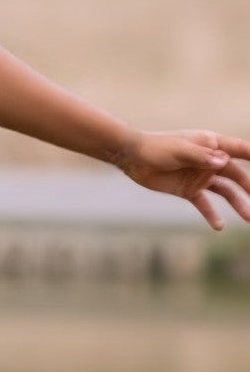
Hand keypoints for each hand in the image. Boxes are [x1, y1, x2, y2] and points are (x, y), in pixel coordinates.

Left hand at [115, 130, 249, 229]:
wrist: (133, 158)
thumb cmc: (157, 148)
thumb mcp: (181, 151)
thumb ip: (202, 157)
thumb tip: (223, 162)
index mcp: (211, 145)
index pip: (240, 149)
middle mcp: (209, 161)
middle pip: (236, 174)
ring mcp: (200, 176)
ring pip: (225, 191)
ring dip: (237, 203)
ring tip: (249, 218)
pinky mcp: (188, 190)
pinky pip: (204, 204)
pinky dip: (211, 214)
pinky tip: (218, 226)